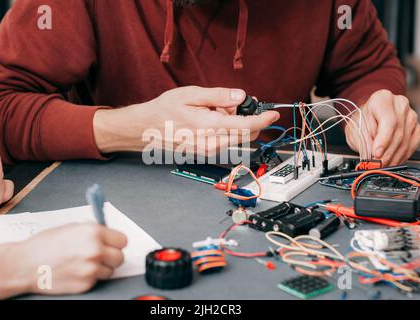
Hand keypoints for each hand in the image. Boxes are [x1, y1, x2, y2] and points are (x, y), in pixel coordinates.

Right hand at [12, 224, 126, 294]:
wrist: (24, 265)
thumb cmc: (44, 245)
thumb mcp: (71, 228)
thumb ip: (92, 231)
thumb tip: (107, 234)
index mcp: (93, 232)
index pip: (123, 240)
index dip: (116, 242)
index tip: (112, 244)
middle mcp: (95, 250)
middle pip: (120, 257)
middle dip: (112, 256)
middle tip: (101, 255)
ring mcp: (91, 269)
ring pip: (110, 271)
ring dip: (101, 268)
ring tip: (84, 263)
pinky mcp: (85, 284)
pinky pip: (96, 280)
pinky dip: (89, 277)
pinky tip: (76, 271)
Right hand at [94, 86, 279, 156]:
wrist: (146, 130)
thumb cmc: (164, 110)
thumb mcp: (190, 95)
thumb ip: (217, 96)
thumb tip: (239, 96)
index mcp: (209, 127)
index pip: (245, 126)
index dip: (262, 119)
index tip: (273, 113)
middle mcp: (211, 144)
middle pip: (244, 133)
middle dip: (245, 117)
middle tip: (229, 102)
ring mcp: (208, 151)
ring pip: (235, 138)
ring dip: (234, 123)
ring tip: (213, 110)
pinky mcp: (206, 154)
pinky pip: (225, 141)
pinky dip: (226, 129)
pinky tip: (210, 120)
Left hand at [345, 90, 419, 166]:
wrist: (368, 118)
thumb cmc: (361, 120)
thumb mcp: (356, 129)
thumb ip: (365, 140)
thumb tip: (373, 156)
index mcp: (383, 99)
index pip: (389, 121)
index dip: (383, 140)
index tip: (376, 153)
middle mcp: (400, 104)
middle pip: (398, 132)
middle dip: (387, 152)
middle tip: (377, 164)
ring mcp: (410, 115)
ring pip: (406, 140)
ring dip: (394, 156)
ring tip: (383, 165)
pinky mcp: (416, 127)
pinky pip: (412, 144)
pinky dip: (401, 155)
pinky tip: (392, 161)